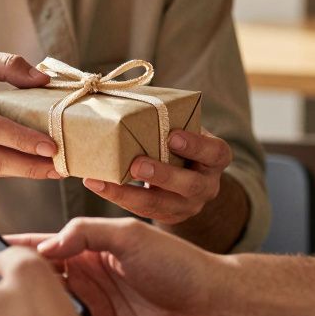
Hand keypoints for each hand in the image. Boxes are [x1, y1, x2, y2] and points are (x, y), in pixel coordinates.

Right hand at [22, 217, 232, 315]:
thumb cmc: (178, 263)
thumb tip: (45, 247)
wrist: (215, 304)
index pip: (44, 246)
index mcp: (90, 248)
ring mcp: (99, 309)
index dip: (17, 248)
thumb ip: (85, 232)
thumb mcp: (130, 235)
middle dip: (29, 290)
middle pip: (43, 284)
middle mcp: (90, 279)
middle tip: (18, 295)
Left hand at [81, 130, 231, 224]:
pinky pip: (143, 211)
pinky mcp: (168, 217)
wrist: (190, 178)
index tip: (172, 136)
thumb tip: (128, 98)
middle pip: (190, 184)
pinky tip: (98, 185)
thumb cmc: (181, 144)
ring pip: (162, 206)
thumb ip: (170, 120)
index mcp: (216, 158)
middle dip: (162, 175)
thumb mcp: (185, 130)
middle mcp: (207, 186)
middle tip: (137, 164)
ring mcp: (189, 206)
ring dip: (131, 194)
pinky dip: (119, 198)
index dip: (195, 145)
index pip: (214, 152)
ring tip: (105, 182)